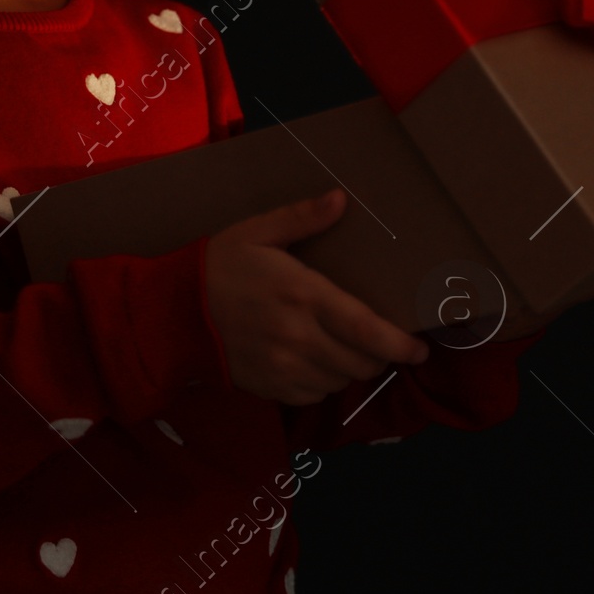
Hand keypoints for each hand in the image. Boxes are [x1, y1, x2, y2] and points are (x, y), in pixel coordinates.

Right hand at [204, 189, 430, 404]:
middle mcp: (298, 336)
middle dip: (380, 355)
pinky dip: (325, 382)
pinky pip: (315, 395)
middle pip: (361, 362)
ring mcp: (284, 367)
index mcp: (302, 293)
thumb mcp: (256, 230)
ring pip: (341, 381)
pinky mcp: (271, 387)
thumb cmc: (220, 264)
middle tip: (382, 341)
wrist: (172, 310)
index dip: (399, 343)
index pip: (365, 329)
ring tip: (347, 348)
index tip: (420, 347)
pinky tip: (317, 361)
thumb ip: (301, 217)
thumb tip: (341, 199)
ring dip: (352, 368)